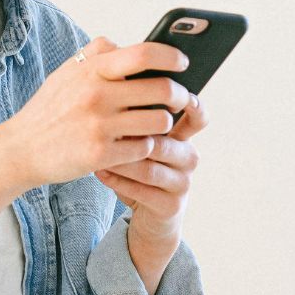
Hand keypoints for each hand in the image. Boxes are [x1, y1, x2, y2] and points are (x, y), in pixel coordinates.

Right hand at [0, 37, 192, 187]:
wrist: (21, 148)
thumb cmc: (50, 108)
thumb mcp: (67, 72)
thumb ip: (96, 54)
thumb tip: (126, 45)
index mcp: (91, 69)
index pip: (144, 54)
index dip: (171, 57)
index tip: (183, 63)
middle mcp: (97, 94)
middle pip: (162, 89)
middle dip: (180, 95)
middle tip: (180, 99)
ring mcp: (99, 125)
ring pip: (159, 121)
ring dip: (164, 124)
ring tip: (157, 124)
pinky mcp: (101, 154)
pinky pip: (144, 148)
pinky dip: (146, 147)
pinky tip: (137, 145)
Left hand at [93, 85, 208, 244]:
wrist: (145, 213)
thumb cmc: (137, 167)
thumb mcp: (139, 140)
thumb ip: (135, 115)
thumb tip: (119, 81)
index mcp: (183, 137)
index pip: (197, 117)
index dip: (192, 105)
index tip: (174, 93)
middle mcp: (188, 157)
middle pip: (163, 141)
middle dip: (132, 136)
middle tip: (105, 127)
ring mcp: (183, 182)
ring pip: (150, 167)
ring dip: (121, 159)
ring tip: (97, 152)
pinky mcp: (171, 205)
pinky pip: (143, 190)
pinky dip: (119, 181)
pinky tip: (101, 172)